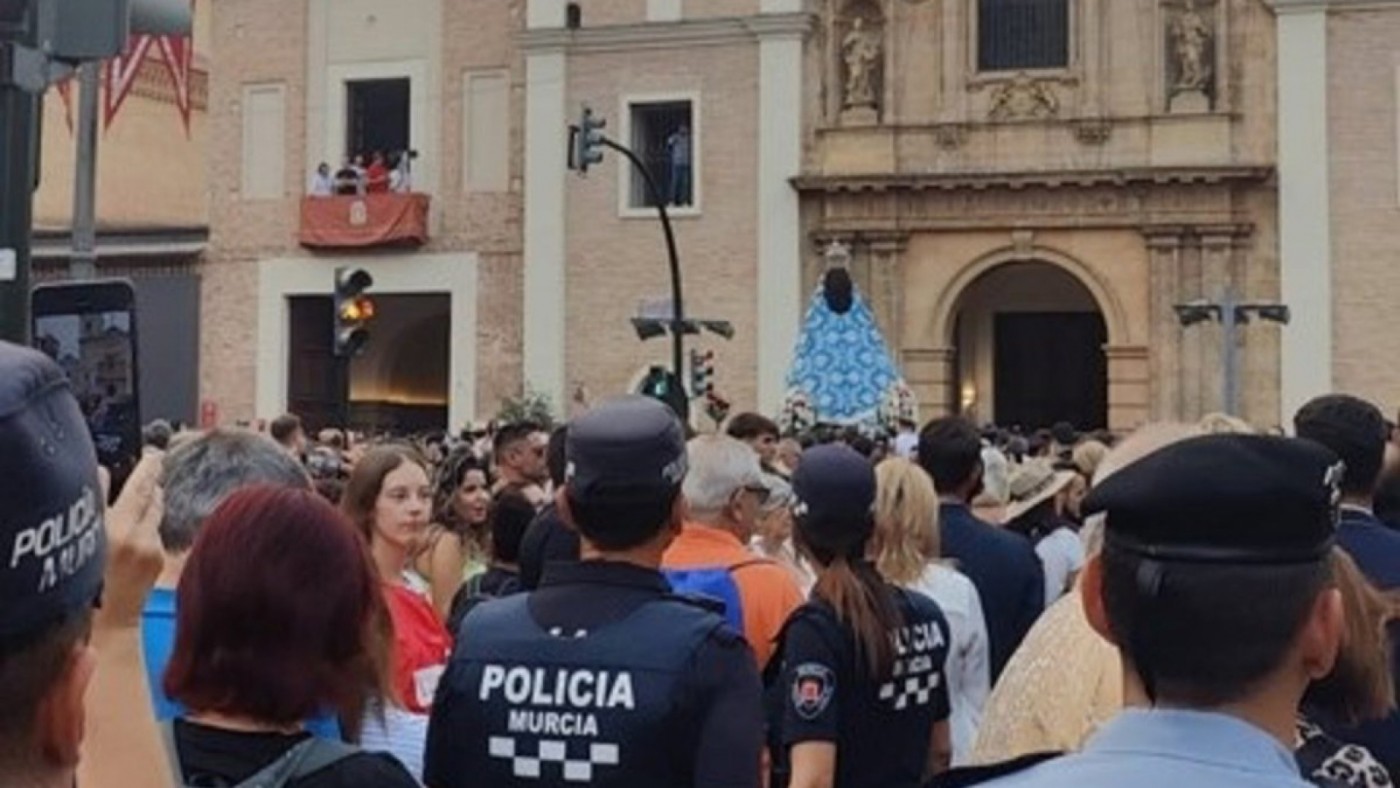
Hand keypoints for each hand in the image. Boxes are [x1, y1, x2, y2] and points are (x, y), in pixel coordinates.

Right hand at [96, 450, 164, 629]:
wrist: (105, 622)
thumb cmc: (83, 581)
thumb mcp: (82, 535)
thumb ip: (94, 501)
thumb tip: (103, 471)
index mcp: (115, 526)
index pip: (138, 484)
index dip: (147, 466)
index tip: (152, 452)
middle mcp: (139, 535)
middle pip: (153, 495)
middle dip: (152, 479)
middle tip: (153, 464)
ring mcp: (153, 547)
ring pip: (157, 513)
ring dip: (152, 502)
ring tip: (144, 495)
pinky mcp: (160, 558)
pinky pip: (158, 532)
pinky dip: (151, 526)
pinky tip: (139, 531)